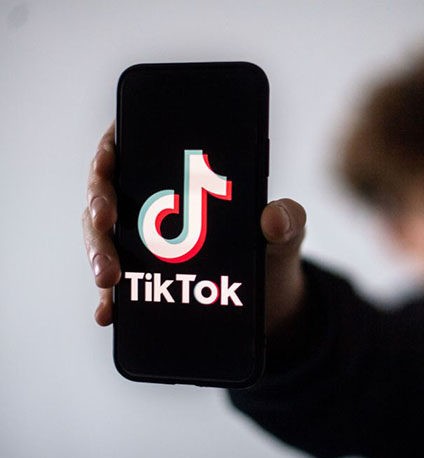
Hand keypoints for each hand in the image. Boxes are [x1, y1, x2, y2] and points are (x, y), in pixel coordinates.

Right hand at [82, 123, 306, 333]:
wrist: (273, 297)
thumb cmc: (275, 247)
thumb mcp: (289, 229)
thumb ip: (289, 217)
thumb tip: (272, 218)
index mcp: (187, 173)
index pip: (137, 143)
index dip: (112, 145)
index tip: (107, 158)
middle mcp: (158, 201)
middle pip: (110, 191)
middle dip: (99, 204)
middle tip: (105, 221)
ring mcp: (146, 240)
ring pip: (104, 236)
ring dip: (98, 253)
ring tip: (109, 278)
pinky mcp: (146, 277)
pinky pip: (118, 284)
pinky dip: (109, 298)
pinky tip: (108, 312)